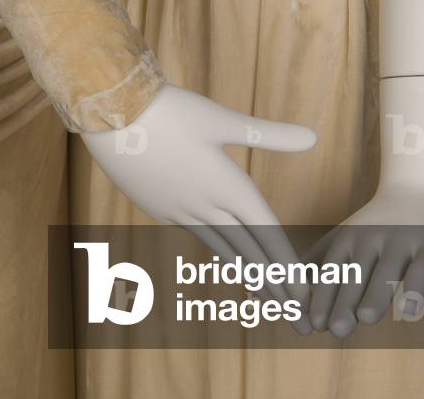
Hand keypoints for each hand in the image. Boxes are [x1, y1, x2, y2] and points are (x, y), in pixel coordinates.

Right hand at [81, 84, 317, 327]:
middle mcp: (204, 205)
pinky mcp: (157, 206)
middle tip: (292, 311)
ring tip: (262, 291)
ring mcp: (178, 210)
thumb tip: (313, 138)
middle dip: (273, 281)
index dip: (286, 263)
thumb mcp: (222, 119)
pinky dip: (213, 245)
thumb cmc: (168, 111)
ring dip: (245, 269)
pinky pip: (193, 232)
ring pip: (219, 245)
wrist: (110, 117)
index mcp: (227, 185)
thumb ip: (268, 134)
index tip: (302, 293)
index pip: (266, 232)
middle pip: (246, 250)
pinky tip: (218, 248)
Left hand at [302, 187, 423, 337]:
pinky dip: (415, 291)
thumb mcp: (344, 239)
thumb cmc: (376, 227)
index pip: (331, 273)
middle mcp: (370, 240)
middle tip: (335, 330)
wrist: (422, 192)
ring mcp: (401, 244)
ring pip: (387, 273)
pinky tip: (408, 311)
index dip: (322, 298)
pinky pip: (422, 272)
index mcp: (346, 241)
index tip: (313, 325)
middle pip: (355, 275)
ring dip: (375, 295)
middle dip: (344, 302)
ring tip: (365, 318)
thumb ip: (318, 263)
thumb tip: (289, 297)